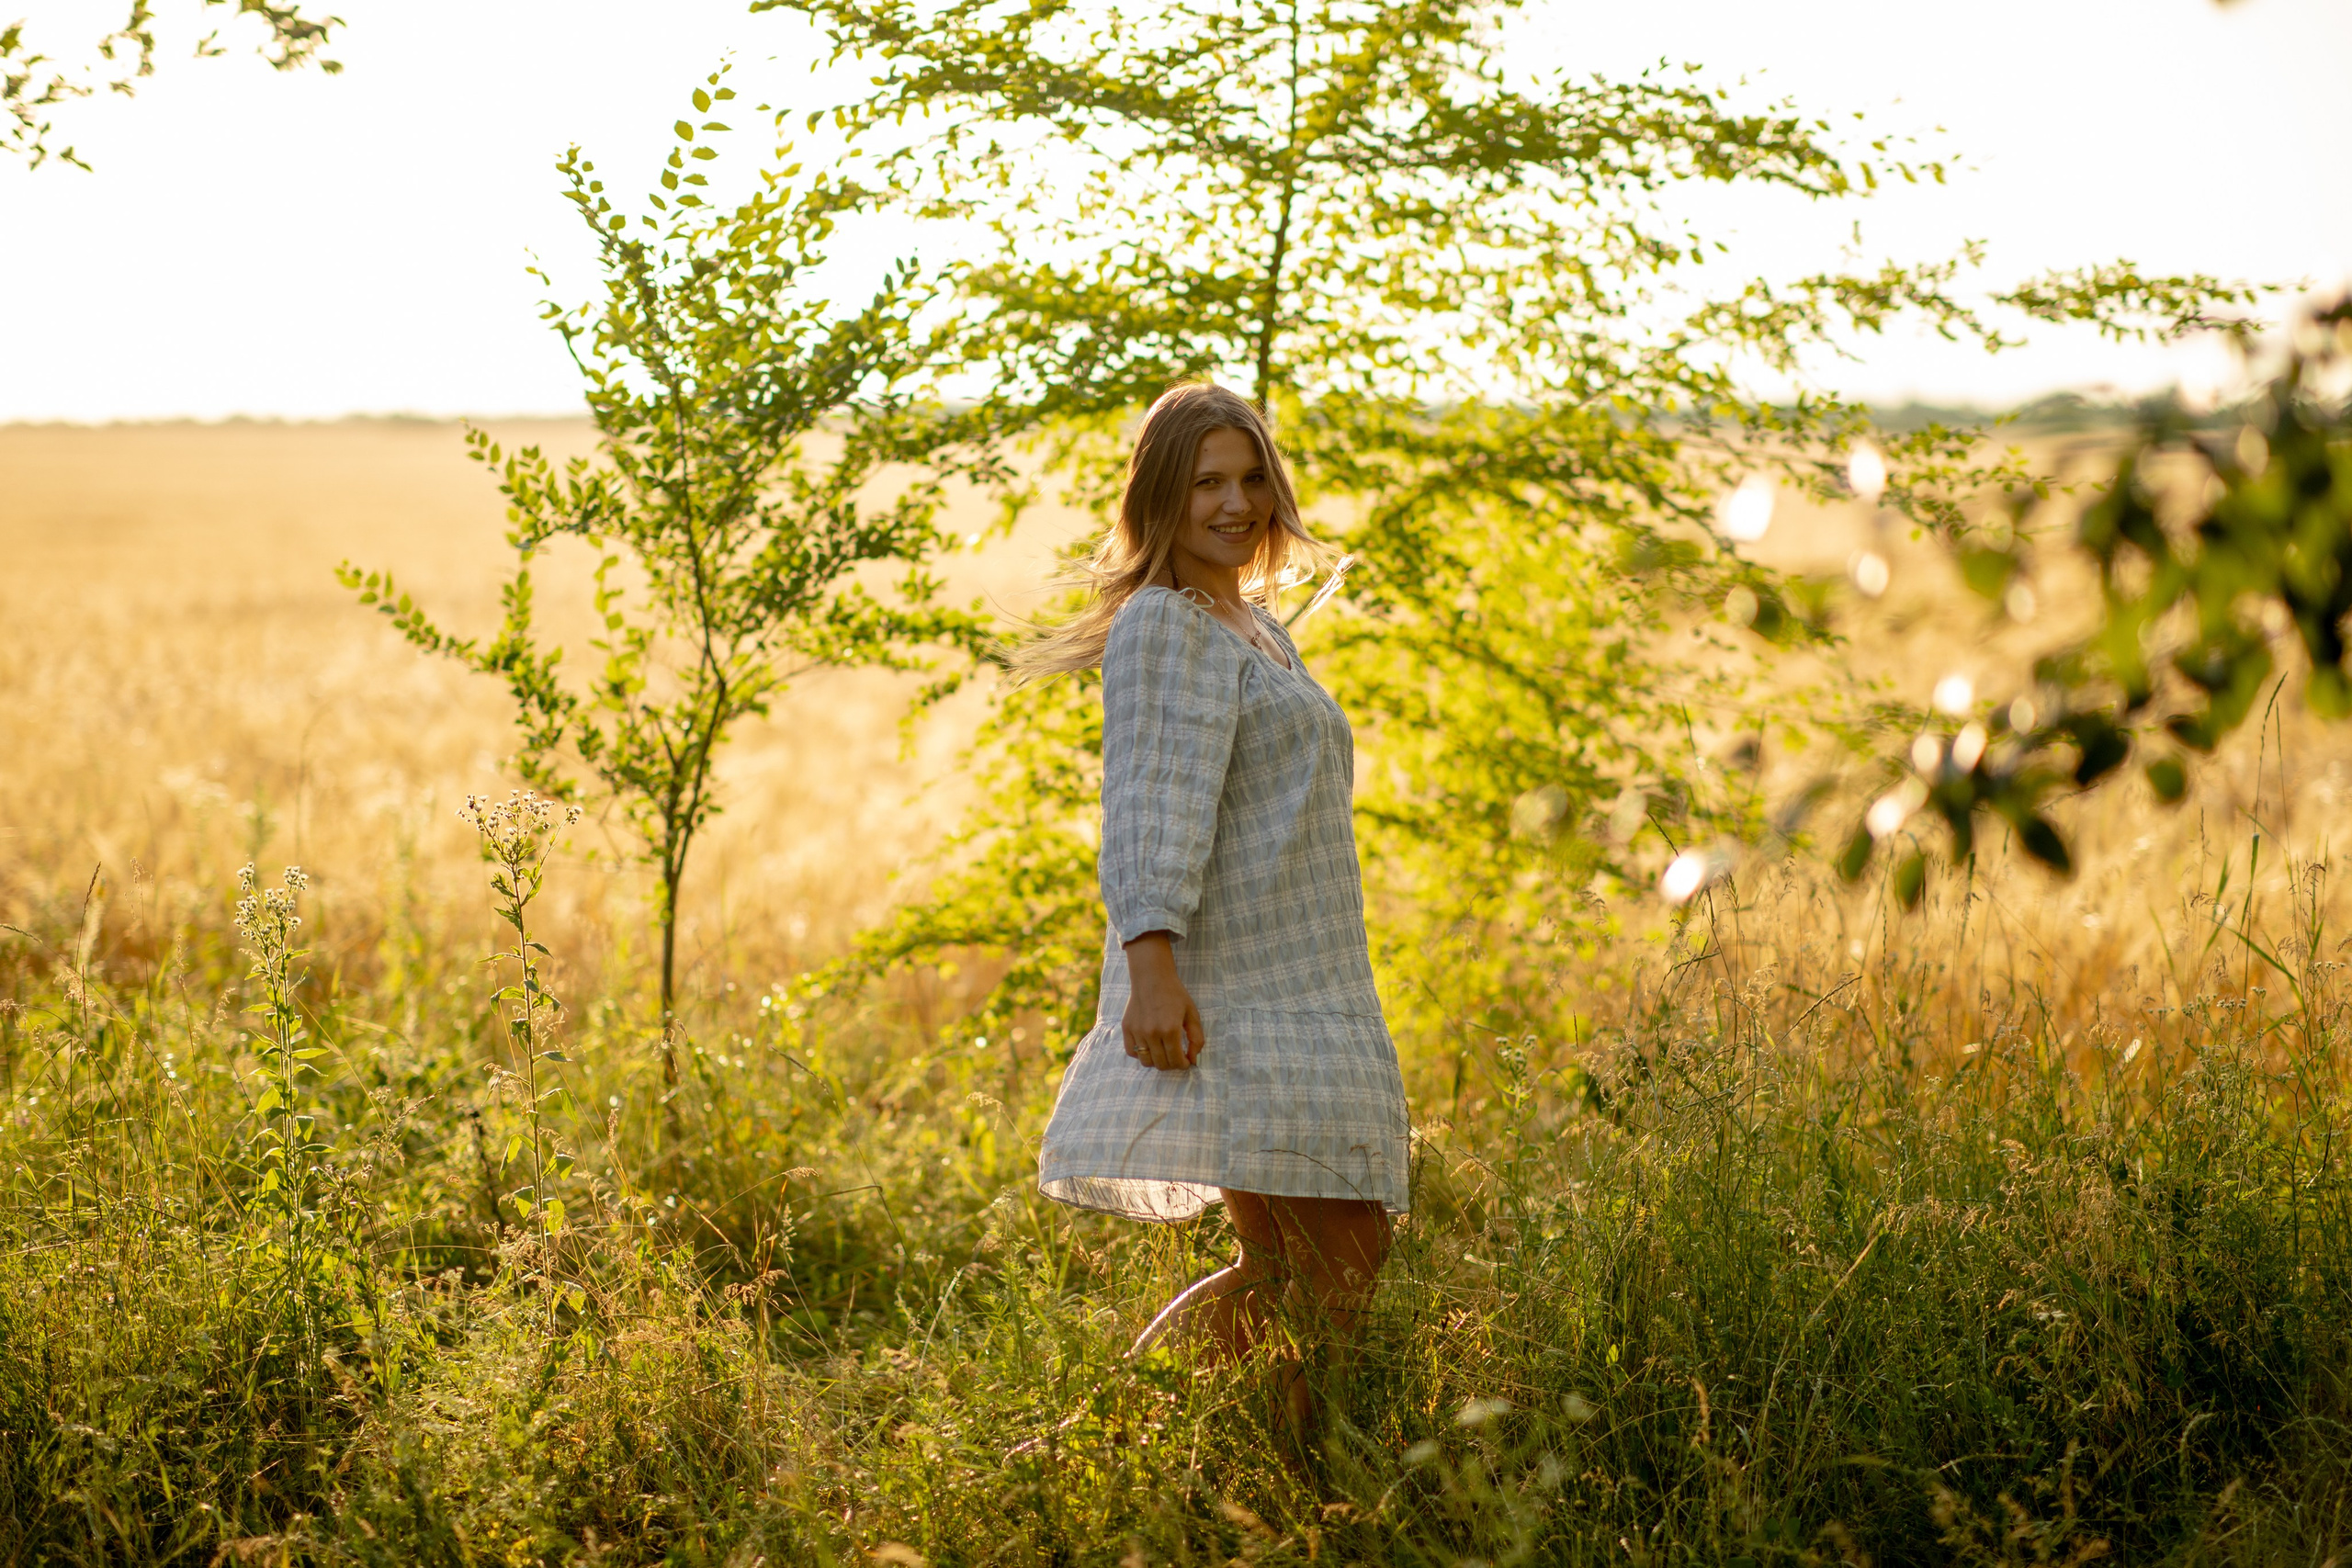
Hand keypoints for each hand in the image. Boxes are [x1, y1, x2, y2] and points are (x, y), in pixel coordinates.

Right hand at [1121, 932, 1203, 1070]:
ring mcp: (1138, 1031)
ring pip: (1146, 1061)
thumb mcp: (1192, 1014)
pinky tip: (1149, 1045)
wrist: (1152, 977)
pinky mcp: (1127, 1028)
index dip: (1183, 1065)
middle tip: (1175, 1056)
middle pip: (1161, 1064)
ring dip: (1156, 1061)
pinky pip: (1132, 1052)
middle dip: (1171, 1064)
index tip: (1185, 1061)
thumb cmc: (1174, 994)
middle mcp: (1152, 1033)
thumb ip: (1196, 1039)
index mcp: (1170, 1030)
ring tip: (1162, 1052)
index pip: (1176, 1061)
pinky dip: (1140, 1054)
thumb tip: (1193, 1060)